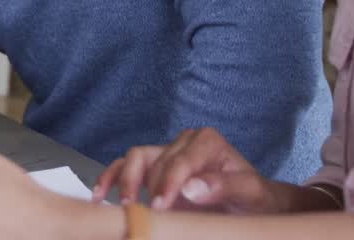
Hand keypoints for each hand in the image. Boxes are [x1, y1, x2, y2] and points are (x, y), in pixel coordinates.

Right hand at [93, 127, 291, 212]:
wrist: (252, 204)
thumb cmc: (253, 198)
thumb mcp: (249, 192)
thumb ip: (222, 187)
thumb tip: (190, 187)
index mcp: (207, 141)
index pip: (180, 160)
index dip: (168, 183)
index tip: (160, 206)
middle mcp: (183, 141)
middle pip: (156, 160)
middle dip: (148, 187)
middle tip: (147, 213)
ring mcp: (166, 152)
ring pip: (136, 158)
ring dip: (125, 180)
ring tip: (124, 204)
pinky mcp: (154, 167)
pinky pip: (127, 166)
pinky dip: (112, 178)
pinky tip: (100, 194)